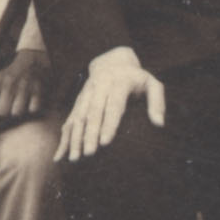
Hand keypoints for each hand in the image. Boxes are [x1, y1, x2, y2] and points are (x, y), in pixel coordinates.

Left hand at [0, 47, 49, 127]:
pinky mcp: (37, 90)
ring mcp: (23, 86)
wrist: (31, 63)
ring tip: (16, 108)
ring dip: (16, 114)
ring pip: (16, 114)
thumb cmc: (7, 80)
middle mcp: (8, 83)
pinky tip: (28, 104)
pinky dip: (30, 110)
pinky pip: (32, 110)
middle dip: (2, 119)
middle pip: (1, 114)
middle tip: (4, 116)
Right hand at [61, 46, 163, 160]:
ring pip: (78, 117)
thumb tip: (159, 124)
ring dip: (75, 138)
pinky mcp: (78, 101)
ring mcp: (86, 94)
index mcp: (119, 82)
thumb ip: (157, 102)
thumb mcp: (152, 84)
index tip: (105, 143)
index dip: (108, 124)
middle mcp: (99, 87)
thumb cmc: (137, 78)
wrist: (112, 61)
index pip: (113, 105)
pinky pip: (69, 120)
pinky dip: (64, 138)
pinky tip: (60, 155)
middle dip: (89, 134)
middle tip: (89, 154)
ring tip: (74, 158)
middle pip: (92, 113)